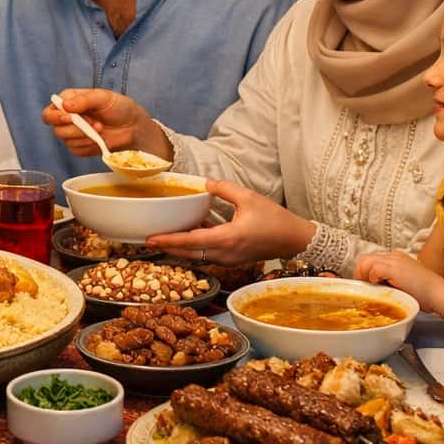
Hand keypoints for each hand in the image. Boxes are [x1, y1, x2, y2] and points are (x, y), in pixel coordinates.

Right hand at [41, 88, 168, 159]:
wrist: (132, 126)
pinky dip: (88, 145)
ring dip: (85, 136)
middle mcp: (67, 118)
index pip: (49, 112)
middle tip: (94, 124)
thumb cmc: (118, 107)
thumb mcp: (103, 97)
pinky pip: (76, 150)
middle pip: (56, 129)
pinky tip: (99, 139)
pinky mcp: (79, 147)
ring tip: (100, 128)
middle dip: (75, 128)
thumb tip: (66, 105)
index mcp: (68, 102)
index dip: (56, 117)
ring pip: (66, 141)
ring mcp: (72, 134)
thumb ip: (84, 100)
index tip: (70, 118)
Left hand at [145, 178, 315, 265]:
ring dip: (180, 248)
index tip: (150, 239)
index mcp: (227, 239)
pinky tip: (190, 232)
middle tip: (148, 240)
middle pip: (188, 253)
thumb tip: (205, 184)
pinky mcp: (232, 259)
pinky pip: (207, 255)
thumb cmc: (275, 219)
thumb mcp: (249, 198)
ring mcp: (229, 259)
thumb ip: (225, 189)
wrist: (295, 240)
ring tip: (164, 236)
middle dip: (167, 247)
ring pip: (196, 256)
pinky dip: (195, 246)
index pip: (190, 241)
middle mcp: (225, 254)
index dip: (168, 240)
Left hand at [356, 252, 443, 311]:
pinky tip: (378, 285)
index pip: (372, 259)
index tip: (365, 283)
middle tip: (363, 285)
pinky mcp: (394, 268)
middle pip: (365, 258)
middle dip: (360, 272)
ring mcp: (394, 261)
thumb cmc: (426, 294)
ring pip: (366, 261)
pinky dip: (372, 277)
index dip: (365, 271)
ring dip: (363, 274)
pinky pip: (373, 269)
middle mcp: (394, 256)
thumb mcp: (404, 283)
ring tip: (368, 286)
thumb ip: (390, 280)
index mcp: (396, 258)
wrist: (439, 294)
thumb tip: (375, 286)